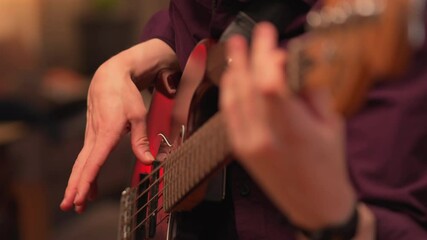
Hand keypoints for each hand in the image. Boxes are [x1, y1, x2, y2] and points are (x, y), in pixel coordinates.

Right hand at [60, 39, 177, 212]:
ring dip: (78, 183)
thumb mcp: (139, 115)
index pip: (94, 160)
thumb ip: (141, 140)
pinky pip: (86, 157)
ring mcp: (91, 135)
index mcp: (107, 132)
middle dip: (76, 187)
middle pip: (82, 165)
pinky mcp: (92, 134)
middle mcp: (95, 135)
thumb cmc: (126, 95)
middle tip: (71, 206)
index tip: (82, 195)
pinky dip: (85, 172)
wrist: (109, 77)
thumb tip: (149, 161)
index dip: (88, 180)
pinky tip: (89, 184)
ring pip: (82, 163)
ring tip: (76, 202)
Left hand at [220, 22, 354, 228]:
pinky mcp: (240, 149)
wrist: (314, 203)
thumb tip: (292, 65)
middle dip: (248, 56)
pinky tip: (232, 78)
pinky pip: (229, 114)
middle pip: (248, 87)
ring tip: (237, 50)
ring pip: (234, 99)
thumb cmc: (328, 166)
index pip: (270, 85)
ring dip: (234, 70)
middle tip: (249, 37)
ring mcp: (248, 144)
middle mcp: (265, 138)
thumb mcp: (331, 124)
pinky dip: (229, 92)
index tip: (269, 39)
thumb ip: (310, 91)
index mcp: (293, 132)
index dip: (266, 57)